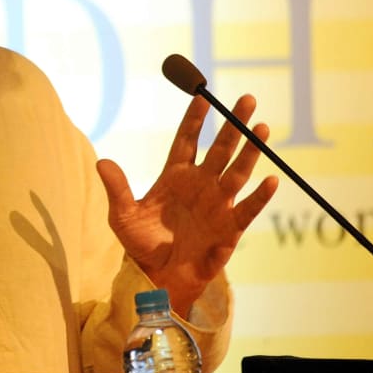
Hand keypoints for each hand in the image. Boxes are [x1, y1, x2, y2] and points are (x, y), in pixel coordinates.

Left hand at [96, 94, 278, 316]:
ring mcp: (217, 205)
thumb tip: (102, 162)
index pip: (187, 140)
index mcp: (175, 176)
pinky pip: (247, 209)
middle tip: (248, 99)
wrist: (158, 277)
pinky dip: (259, 196)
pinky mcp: (229, 229)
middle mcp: (200, 185)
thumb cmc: (142, 243)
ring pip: (236, 172)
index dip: (195, 118)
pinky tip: (270, 180)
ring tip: (261, 127)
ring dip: (250, 151)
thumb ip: (117, 189)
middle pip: (219, 148)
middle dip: (233, 124)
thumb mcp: (123, 215)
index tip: (202, 95)